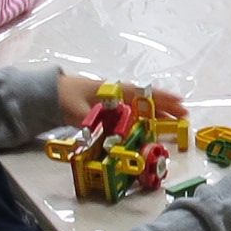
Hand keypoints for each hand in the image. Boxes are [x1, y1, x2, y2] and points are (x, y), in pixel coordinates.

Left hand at [56, 73, 187, 128]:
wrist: (46, 94)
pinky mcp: (106, 108)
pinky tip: (148, 126)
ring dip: (156, 114)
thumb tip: (111, 139)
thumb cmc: (65, 98)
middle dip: (166, 108)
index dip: (162, 99)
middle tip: (184, 118)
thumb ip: (96, 125)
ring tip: (172, 123)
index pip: (143, 94)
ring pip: (139, 107)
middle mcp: (117, 94)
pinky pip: (130, 112)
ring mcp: (112, 101)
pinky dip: (142, 118)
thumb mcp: (79, 113)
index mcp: (114, 91)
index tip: (180, 104)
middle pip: (146, 100)